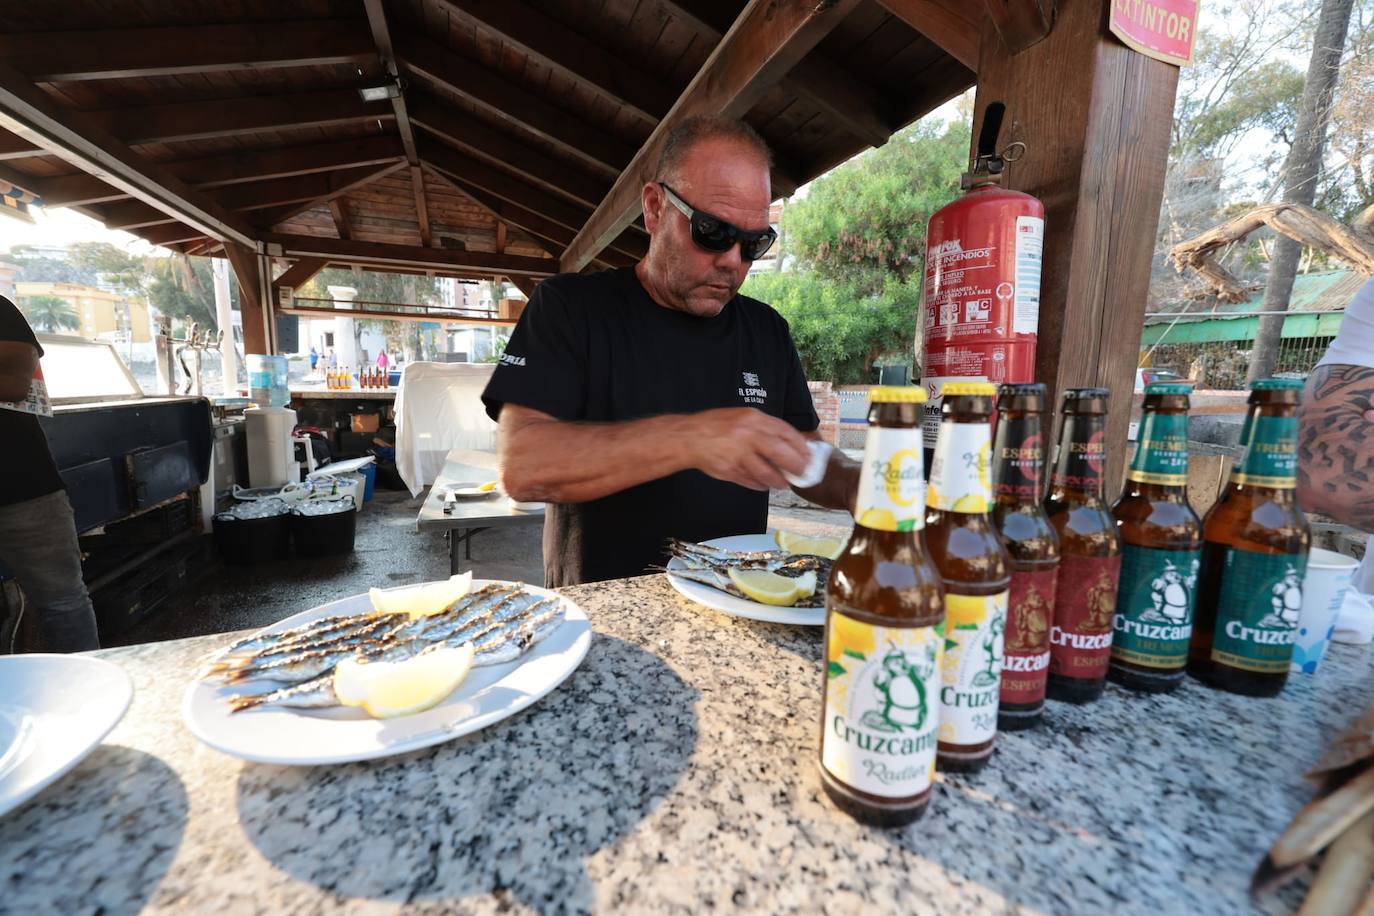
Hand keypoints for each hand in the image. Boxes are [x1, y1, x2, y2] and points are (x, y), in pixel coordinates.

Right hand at [681, 408, 811, 490]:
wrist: (689, 437)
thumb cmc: (717, 425)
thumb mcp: (742, 416)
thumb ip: (763, 427)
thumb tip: (788, 443)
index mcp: (752, 418)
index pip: (784, 432)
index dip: (799, 445)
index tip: (808, 454)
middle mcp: (747, 435)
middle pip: (780, 453)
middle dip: (795, 465)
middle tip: (803, 472)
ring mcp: (738, 454)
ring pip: (766, 473)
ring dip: (778, 481)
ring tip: (784, 484)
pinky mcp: (730, 470)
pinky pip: (751, 481)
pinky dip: (760, 485)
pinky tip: (764, 485)